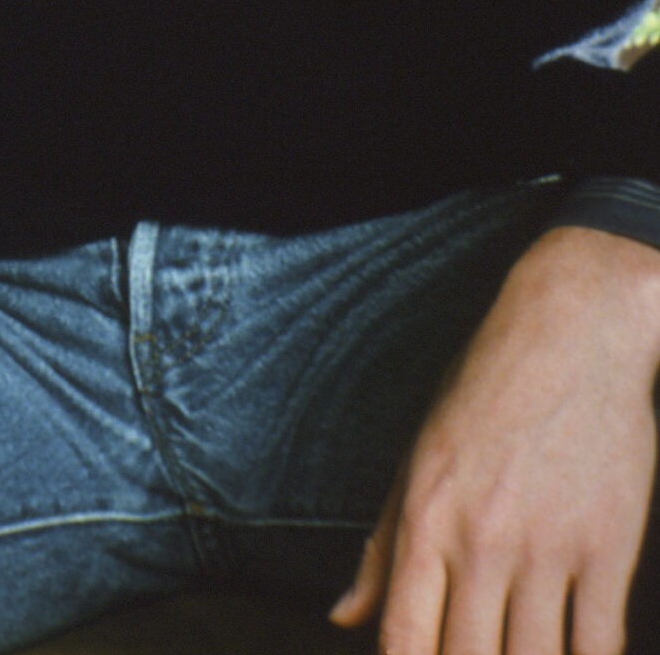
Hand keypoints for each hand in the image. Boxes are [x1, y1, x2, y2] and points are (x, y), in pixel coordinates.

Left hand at [331, 227, 659, 654]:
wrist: (574, 329)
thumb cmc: (487, 389)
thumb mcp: (419, 456)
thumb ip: (382, 545)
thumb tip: (342, 615)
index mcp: (425, 517)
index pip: (404, 640)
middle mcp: (481, 540)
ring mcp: (547, 548)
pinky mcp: (607, 549)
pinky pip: (598, 647)